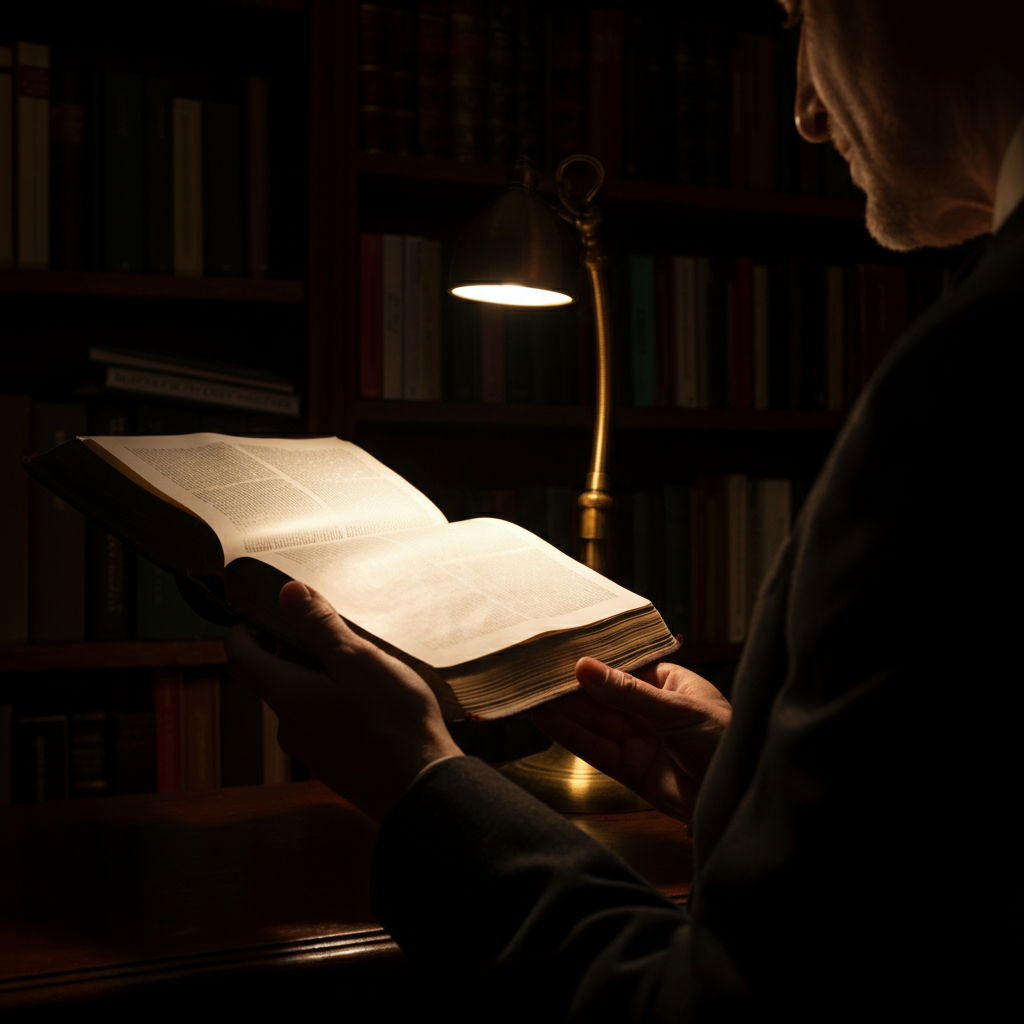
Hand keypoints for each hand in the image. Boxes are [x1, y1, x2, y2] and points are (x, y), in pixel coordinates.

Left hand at [224, 581, 462, 822]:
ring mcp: (311, 750)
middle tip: (331, 630)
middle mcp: (290, 726)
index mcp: (287, 695)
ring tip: (361, 667)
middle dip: (294, 649)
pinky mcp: (334, 765)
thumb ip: (319, 625)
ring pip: (302, 701)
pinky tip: (372, 703)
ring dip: (319, 678)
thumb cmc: (392, 721)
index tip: (256, 611)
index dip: (242, 629)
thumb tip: (288, 593)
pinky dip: (336, 704)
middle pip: (275, 677)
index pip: (241, 657)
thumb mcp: (357, 660)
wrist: (421, 787)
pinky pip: (323, 724)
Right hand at [532, 657, 731, 821]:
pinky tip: (545, 720)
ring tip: (530, 694)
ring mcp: (639, 740)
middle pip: (602, 695)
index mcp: (668, 683)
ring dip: (563, 710)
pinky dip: (570, 736)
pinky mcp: (630, 770)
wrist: (739, 801)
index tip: (560, 650)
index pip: (622, 668)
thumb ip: (626, 692)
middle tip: (535, 673)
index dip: (592, 661)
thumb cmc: (726, 741)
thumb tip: (585, 667)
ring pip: (594, 721)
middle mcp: (650, 710)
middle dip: (570, 686)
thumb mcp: (676, 710)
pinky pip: (595, 749)